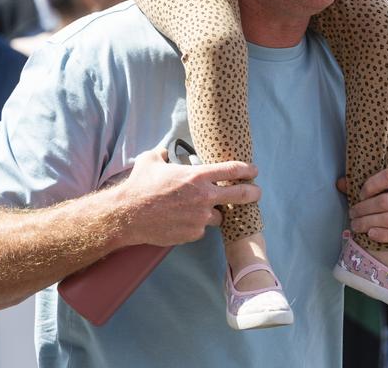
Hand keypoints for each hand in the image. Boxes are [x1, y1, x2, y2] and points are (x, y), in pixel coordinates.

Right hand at [120, 147, 259, 247]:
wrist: (129, 214)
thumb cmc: (141, 185)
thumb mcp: (151, 160)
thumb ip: (162, 154)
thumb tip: (164, 152)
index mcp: (198, 176)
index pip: (231, 171)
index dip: (246, 169)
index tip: (254, 170)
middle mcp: (204, 197)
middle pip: (239, 195)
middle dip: (252, 193)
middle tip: (257, 191)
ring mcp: (200, 218)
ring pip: (218, 216)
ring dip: (215, 212)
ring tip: (204, 209)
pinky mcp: (193, 234)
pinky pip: (201, 228)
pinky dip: (197, 224)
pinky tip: (184, 220)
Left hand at [337, 169, 387, 262]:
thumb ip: (375, 188)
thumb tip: (340, 183)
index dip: (371, 184)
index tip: (360, 194)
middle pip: (386, 201)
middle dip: (364, 208)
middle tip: (351, 213)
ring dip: (368, 222)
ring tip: (355, 225)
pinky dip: (382, 234)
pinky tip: (371, 234)